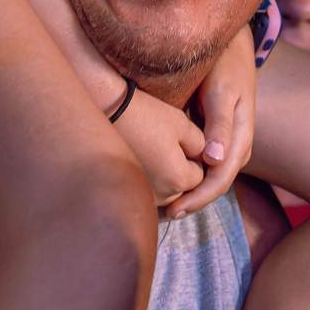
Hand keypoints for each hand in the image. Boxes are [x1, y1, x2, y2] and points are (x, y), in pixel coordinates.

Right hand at [116, 90, 207, 206]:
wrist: (105, 113)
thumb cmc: (145, 116)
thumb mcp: (181, 124)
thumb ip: (200, 144)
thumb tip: (203, 157)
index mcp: (178, 179)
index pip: (198, 176)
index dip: (193, 158)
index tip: (180, 141)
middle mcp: (160, 195)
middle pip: (180, 188)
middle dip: (179, 171)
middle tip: (166, 145)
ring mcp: (140, 196)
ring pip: (162, 193)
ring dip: (162, 178)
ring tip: (152, 151)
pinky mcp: (123, 193)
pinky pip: (144, 193)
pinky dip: (145, 181)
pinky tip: (139, 160)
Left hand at [167, 22, 257, 216]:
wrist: (231, 45)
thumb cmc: (224, 65)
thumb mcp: (221, 92)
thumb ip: (219, 125)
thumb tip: (214, 160)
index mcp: (241, 136)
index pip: (220, 179)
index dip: (198, 198)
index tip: (174, 210)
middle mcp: (238, 144)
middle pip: (217, 183)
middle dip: (194, 201)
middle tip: (165, 214)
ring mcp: (230, 141)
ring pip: (214, 176)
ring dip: (194, 192)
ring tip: (167, 204)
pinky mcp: (220, 135)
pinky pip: (209, 164)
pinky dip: (194, 175)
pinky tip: (174, 179)